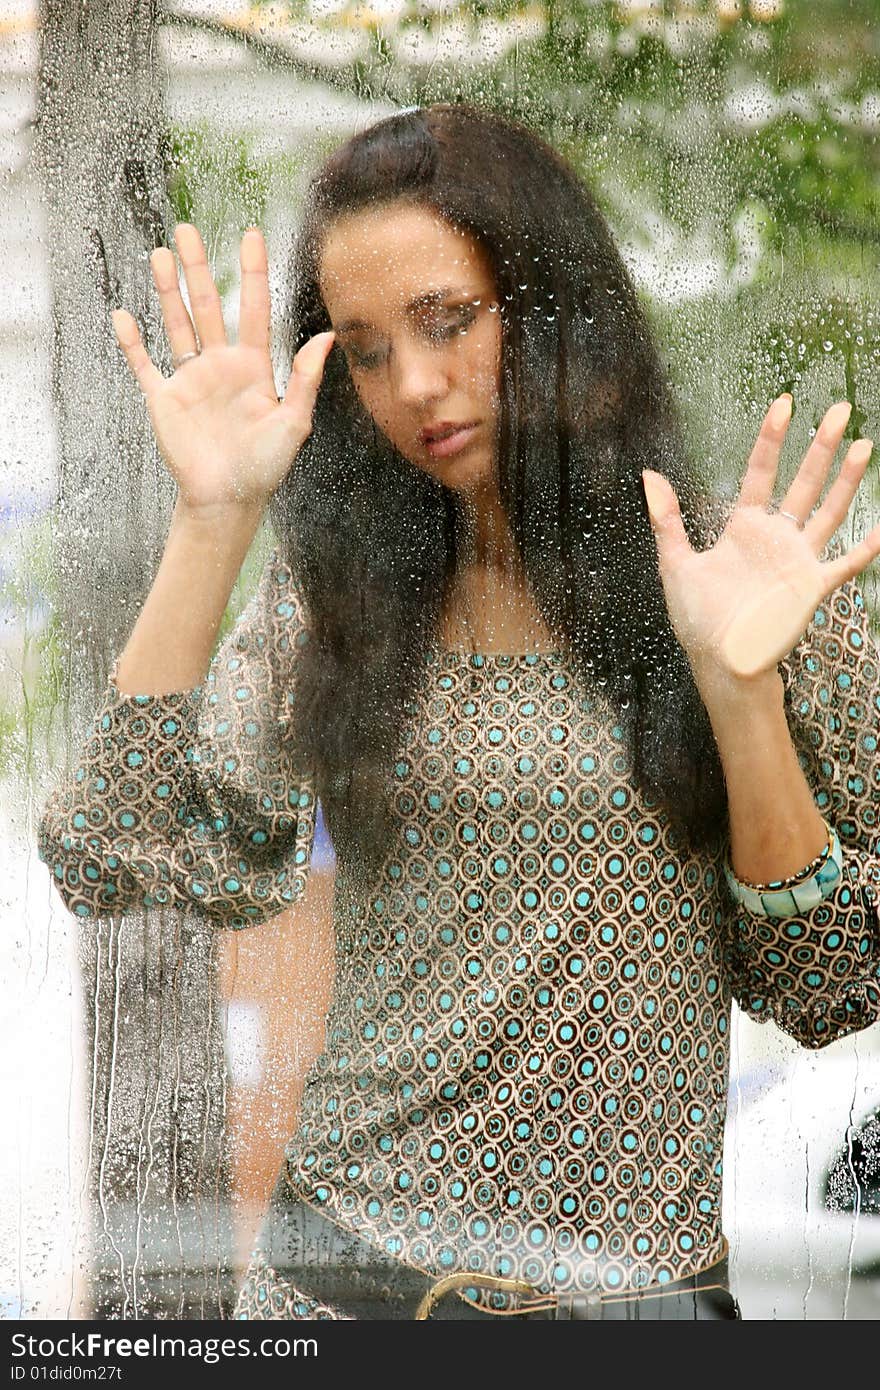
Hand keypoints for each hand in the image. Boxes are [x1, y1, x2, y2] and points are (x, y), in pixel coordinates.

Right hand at [111, 223, 334, 515]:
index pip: (255, 309)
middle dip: (199, 267)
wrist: (228, 499)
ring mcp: (191, 380)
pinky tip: (122, 316)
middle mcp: (221, 366)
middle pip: (210, 306)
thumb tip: (328, 336)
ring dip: (168, 291)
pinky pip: (145, 365)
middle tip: (188, 230)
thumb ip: (306, 379)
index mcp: (255, 368)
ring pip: (178, 324)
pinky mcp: (165, 400)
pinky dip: (132, 343)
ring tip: (160, 254)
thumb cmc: (265, 467)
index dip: (254, 273)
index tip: (252, 235)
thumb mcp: (294, 423)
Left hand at [642, 395, 878, 683]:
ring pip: (828, 511)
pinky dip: (865, 549)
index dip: (771, 439)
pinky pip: (845, 565)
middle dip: (820, 446)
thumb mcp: (675, 564)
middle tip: (839, 408)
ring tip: (862, 445)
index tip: (784, 403)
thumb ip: (666, 520)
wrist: (719, 663)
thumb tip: (649, 475)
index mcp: (743, 527)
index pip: (761, 472)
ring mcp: (797, 560)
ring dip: (845, 480)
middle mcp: (775, 537)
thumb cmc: (698, 618)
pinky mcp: (811, 588)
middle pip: (802, 482)